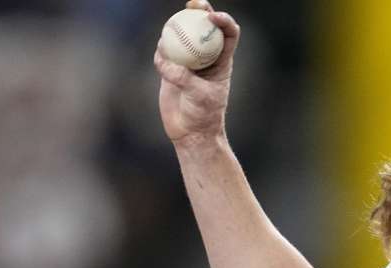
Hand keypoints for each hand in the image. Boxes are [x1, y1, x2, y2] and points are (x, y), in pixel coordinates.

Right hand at [154, 1, 240, 144]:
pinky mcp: (170, 68)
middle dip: (200, 10)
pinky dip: (162, 50)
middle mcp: (206, 57)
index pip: (229, 34)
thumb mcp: (199, 96)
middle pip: (205, 27)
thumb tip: (166, 61)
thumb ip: (183, 77)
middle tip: (192, 4)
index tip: (212, 17)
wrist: (190, 132)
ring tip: (171, 28)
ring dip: (177, 27)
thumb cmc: (203, 115)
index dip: (224, 21)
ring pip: (182, 36)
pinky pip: (164, 52)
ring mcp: (187, 61)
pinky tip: (161, 52)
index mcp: (222, 61)